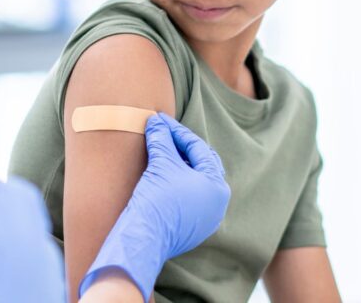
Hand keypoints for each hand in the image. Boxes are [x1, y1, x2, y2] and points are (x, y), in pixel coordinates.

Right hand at [77, 113, 230, 300]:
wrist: (143, 238)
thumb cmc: (157, 200)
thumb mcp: (161, 163)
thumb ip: (162, 139)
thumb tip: (156, 121)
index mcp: (217, 185)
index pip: (198, 149)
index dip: (176, 132)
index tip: (160, 121)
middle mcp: (217, 203)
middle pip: (201, 165)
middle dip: (182, 148)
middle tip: (164, 134)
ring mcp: (206, 218)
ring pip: (194, 183)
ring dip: (179, 166)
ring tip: (162, 152)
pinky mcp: (191, 230)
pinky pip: (187, 200)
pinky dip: (176, 185)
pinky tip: (162, 177)